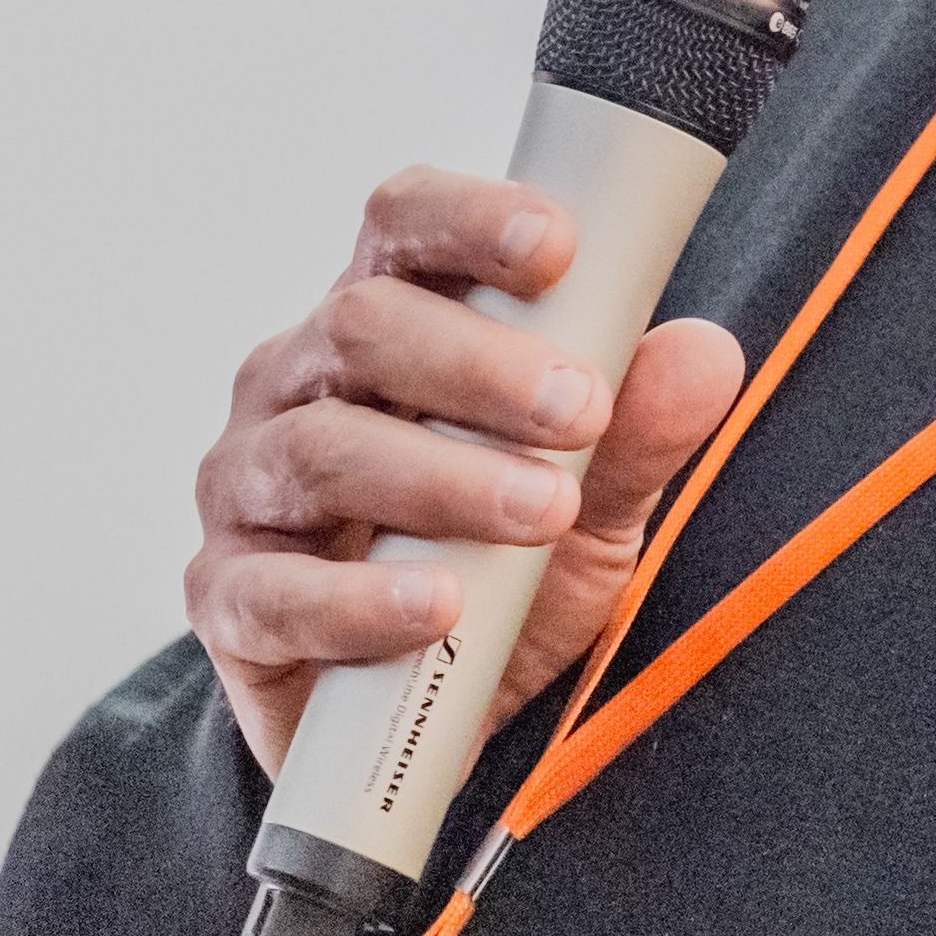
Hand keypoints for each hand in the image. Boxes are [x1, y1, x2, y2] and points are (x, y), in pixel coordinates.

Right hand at [186, 166, 746, 773]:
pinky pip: (275, 592)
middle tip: (580, 410)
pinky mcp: (229, 599)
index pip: (403, 227)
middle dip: (480, 364)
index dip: (469, 219)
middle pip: (364, 327)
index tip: (557, 246)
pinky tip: (438, 608)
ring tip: (542, 510)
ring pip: (323, 449)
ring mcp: (251, 488)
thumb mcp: (595, 497)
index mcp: (387, 323)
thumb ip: (639, 429)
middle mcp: (300, 385)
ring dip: (444, 478)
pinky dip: (362, 601)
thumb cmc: (504, 565)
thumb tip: (705, 356)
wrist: (435, 716)